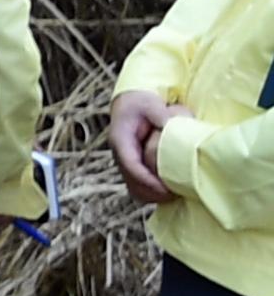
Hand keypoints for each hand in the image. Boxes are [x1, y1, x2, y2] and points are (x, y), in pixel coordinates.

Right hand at [112, 90, 181, 205]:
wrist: (131, 99)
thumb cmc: (140, 101)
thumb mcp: (150, 103)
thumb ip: (161, 116)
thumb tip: (172, 128)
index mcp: (121, 140)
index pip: (131, 166)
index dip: (148, 180)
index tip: (166, 189)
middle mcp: (120, 154)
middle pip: (132, 182)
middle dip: (152, 192)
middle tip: (176, 195)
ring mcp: (126, 161)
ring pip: (134, 187)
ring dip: (152, 195)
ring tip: (174, 195)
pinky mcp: (134, 164)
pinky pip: (139, 185)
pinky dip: (152, 192)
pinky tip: (169, 191)